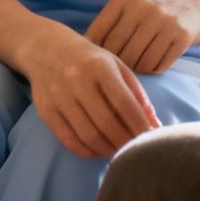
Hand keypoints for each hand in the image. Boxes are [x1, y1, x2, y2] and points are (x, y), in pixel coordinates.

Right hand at [21, 32, 161, 159]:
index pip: (124, 103)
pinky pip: (68, 140)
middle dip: (125, 142)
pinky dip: (87, 151)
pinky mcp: (45, 110)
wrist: (45, 48)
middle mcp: (77, 80)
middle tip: (135, 151)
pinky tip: (98, 151)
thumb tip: (154, 125)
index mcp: (99, 66)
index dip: (139, 125)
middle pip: (106, 123)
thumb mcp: (116, 66)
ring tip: (119, 152)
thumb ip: (136, 94)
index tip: (150, 138)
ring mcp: (58, 97)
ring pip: (88, 135)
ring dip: (108, 150)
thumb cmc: (89, 60)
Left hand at [85, 0, 199, 73]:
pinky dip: (152, 70)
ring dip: (135, 71)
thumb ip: (109, 23)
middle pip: (118, 51)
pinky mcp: (182, 36)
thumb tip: (82, 52)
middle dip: (115, 67)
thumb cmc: (155, 6)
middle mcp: (143, 8)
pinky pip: (158, 65)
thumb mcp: (131, 3)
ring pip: (138, 62)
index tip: (97, 65)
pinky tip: (152, 64)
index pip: (100, 35)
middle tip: (116, 75)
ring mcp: (164, 21)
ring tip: (135, 71)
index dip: (96, 55)